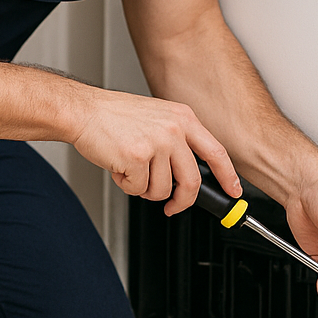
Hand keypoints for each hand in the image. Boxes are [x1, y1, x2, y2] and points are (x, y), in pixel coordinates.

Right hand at [69, 89, 241, 215]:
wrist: (83, 111)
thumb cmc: (113, 116)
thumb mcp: (156, 117)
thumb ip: (176, 139)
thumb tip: (190, 171)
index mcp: (182, 117)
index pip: (216, 152)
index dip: (228, 176)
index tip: (233, 191)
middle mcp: (173, 129)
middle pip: (192, 180)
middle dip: (182, 201)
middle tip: (172, 206)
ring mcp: (157, 143)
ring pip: (163, 189)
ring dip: (145, 189)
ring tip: (132, 171)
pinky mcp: (137, 157)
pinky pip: (139, 189)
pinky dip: (127, 185)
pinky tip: (120, 168)